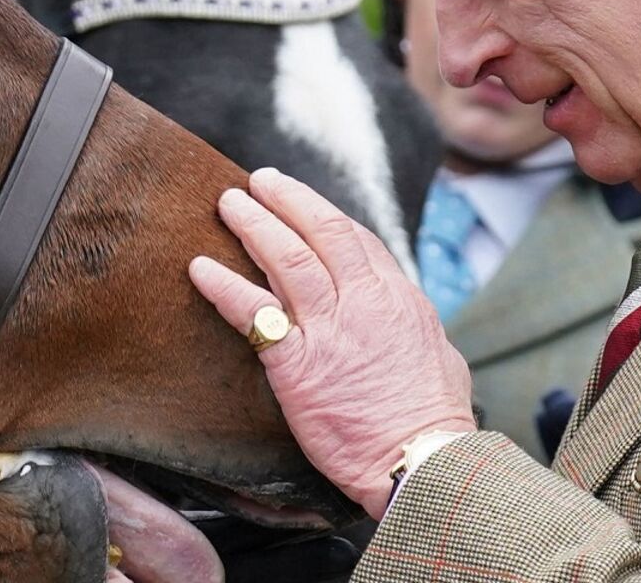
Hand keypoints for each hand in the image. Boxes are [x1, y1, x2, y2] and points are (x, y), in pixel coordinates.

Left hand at [189, 168, 476, 517]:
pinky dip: (222, 285)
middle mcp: (362, 302)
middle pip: (320, 232)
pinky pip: (251, 312)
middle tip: (257, 181)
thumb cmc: (434, 421)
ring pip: (285, 257)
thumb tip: (413, 323)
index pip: (356, 239)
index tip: (299, 203)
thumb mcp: (442, 356)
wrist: (420, 460)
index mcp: (398, 298)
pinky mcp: (296, 364)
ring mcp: (328, 329)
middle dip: (285, 199)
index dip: (322, 215)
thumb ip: (417, 329)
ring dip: (253, 225)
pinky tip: (198, 268)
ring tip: (228, 203)